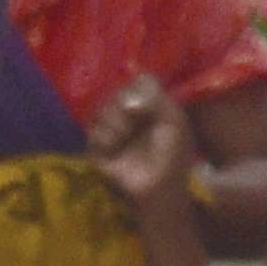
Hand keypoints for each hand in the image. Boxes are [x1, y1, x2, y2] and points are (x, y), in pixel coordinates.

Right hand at [87, 73, 195, 217]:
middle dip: (122, 100)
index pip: (134, 83)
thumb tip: (132, 76)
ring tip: (126, 134)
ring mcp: (112, 134)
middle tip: (135, 112)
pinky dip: (105, 136)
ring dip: (114, 119)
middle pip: (114, 93)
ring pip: (101, 110)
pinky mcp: (98, 151)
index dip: (135, 85)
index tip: (141, 93)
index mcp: (148, 108)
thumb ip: (156, 95)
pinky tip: (116, 145)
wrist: (161, 188)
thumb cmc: (173, 157)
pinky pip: (93, 132)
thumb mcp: (172, 120)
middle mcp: (128, 118)